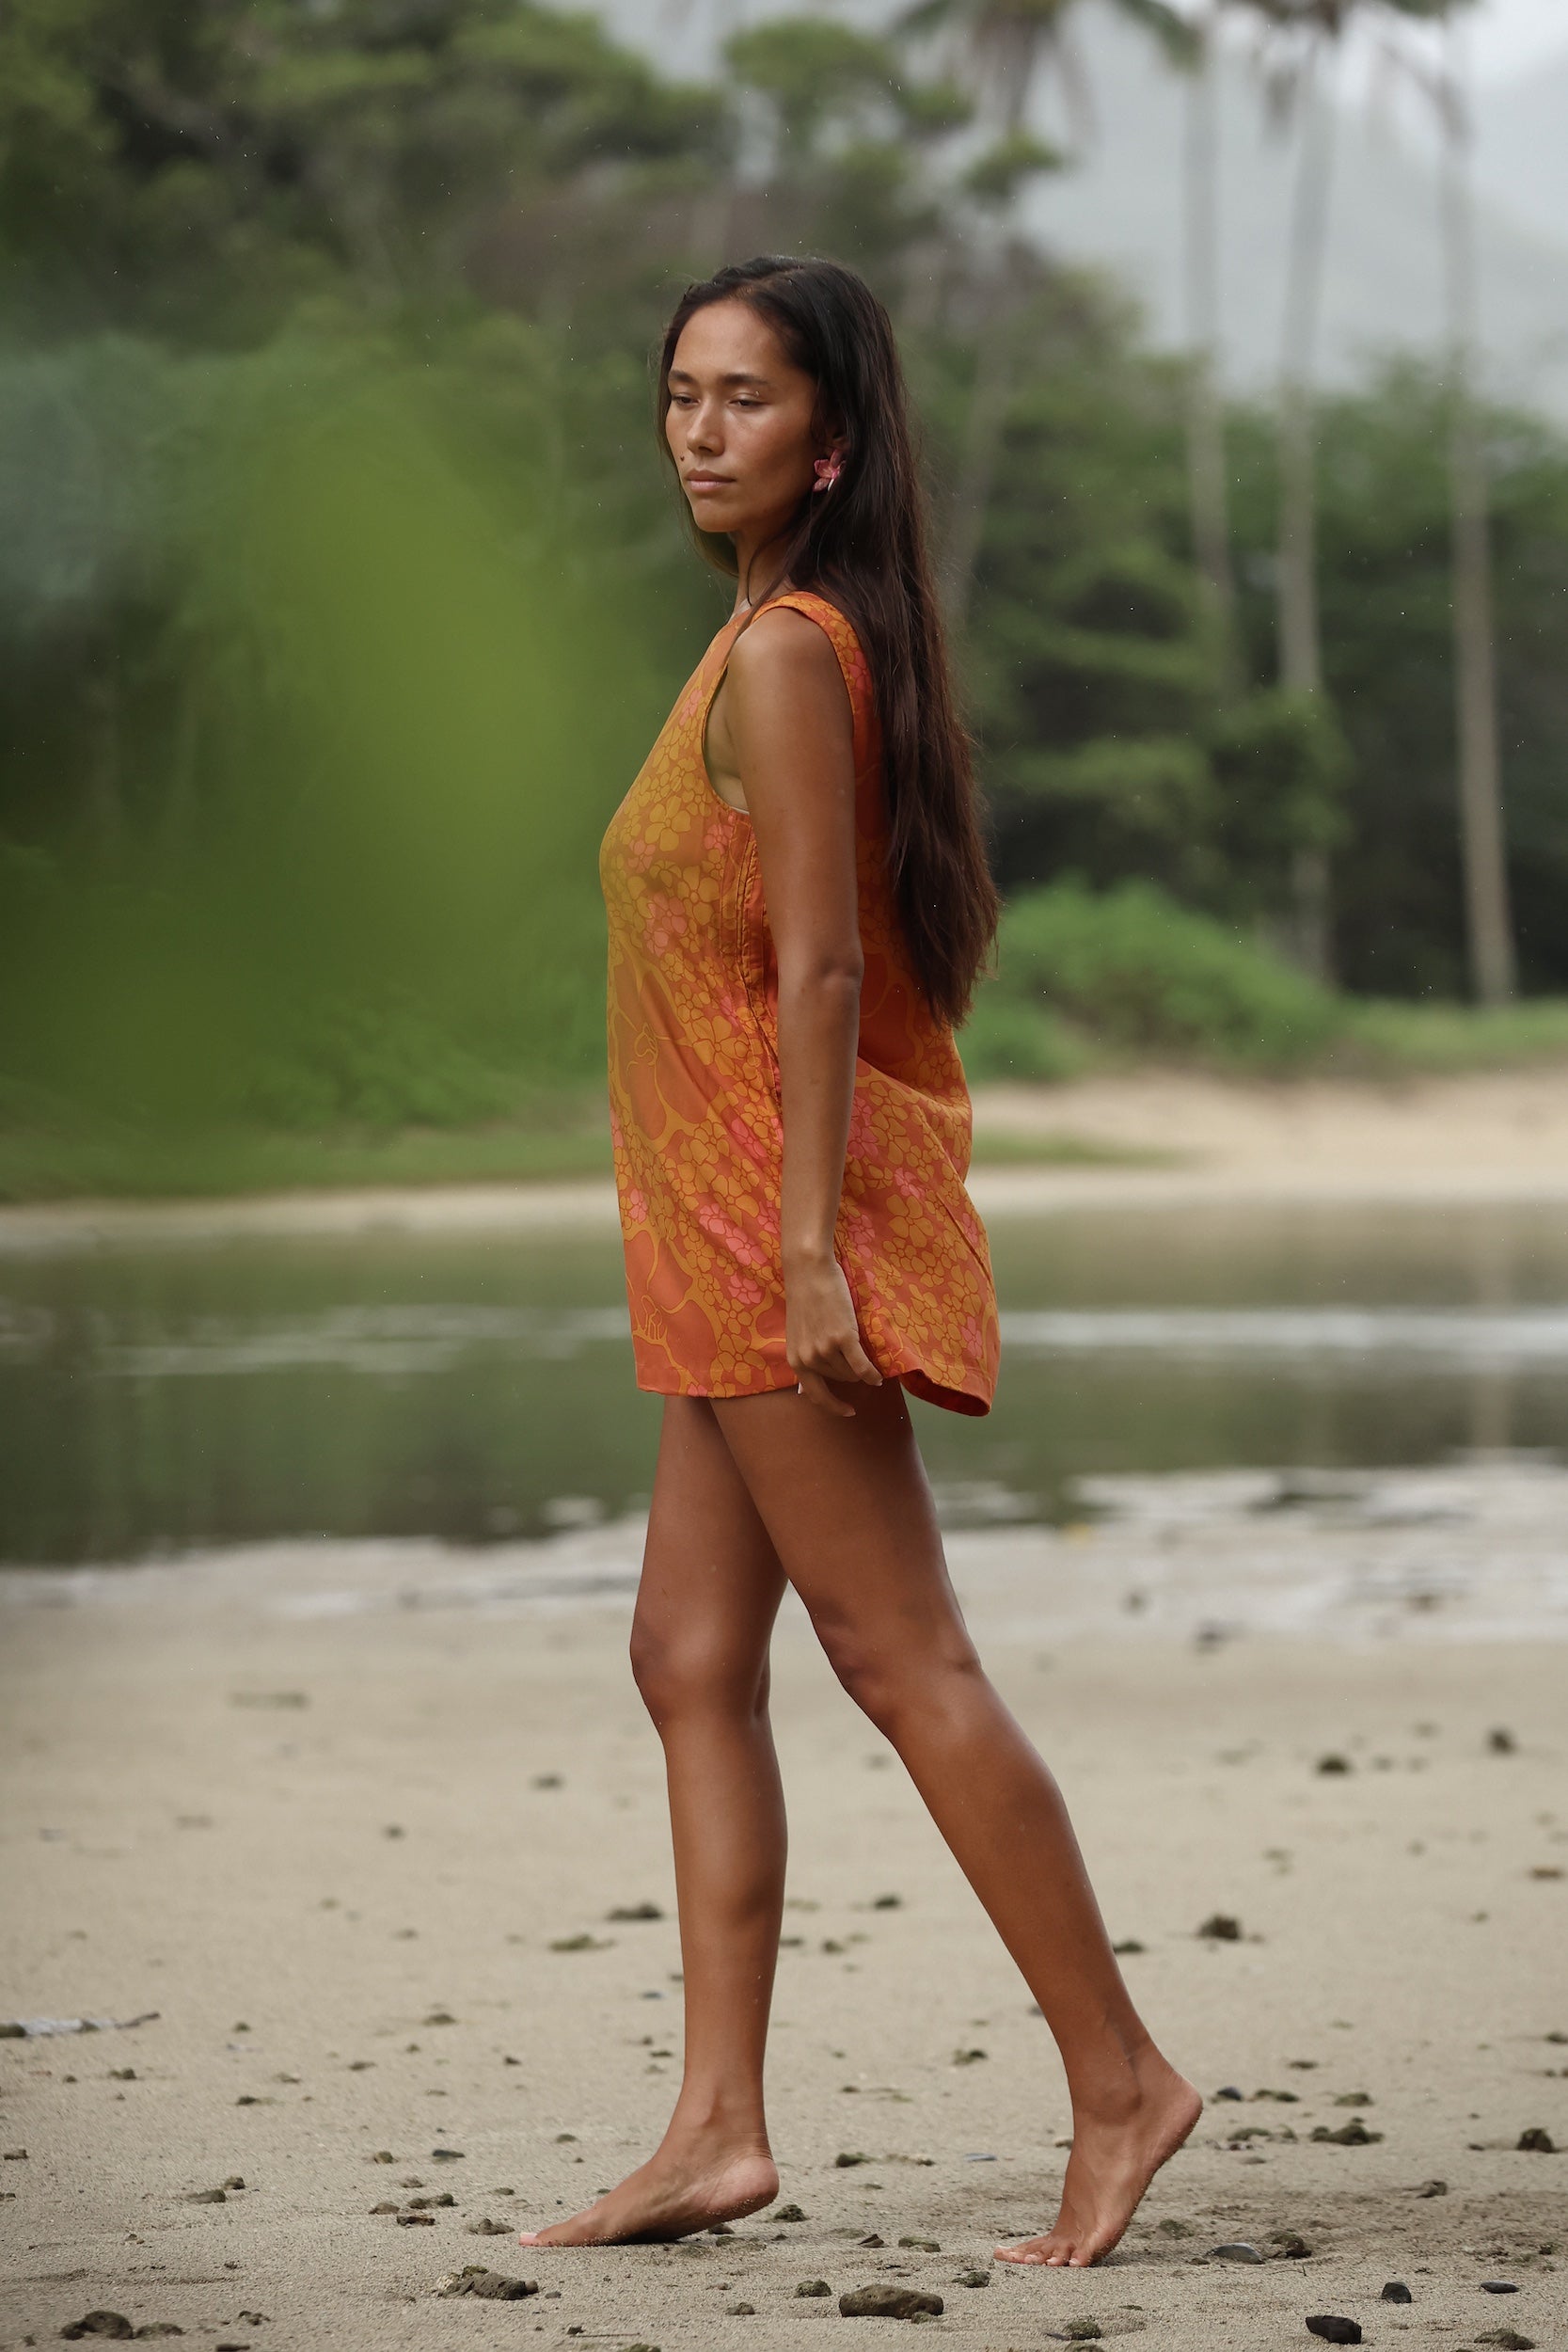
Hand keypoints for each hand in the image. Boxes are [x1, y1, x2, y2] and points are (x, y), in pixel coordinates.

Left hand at [784, 1252, 883, 1416]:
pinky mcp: (843, 1338)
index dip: (832, 1406)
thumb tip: (827, 1372)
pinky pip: (862, 1366)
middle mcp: (809, 1359)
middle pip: (840, 1379)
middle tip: (858, 1362)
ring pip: (852, 1372)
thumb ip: (809, 1353)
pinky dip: (872, 1374)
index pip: (815, 1395)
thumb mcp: (800, 1332)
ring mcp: (825, 1350)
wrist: (809, 1271)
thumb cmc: (805, 1297)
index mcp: (795, 1360)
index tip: (847, 1411)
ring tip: (864, 1353)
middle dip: (850, 1374)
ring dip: (861, 1367)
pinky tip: (878, 1377)